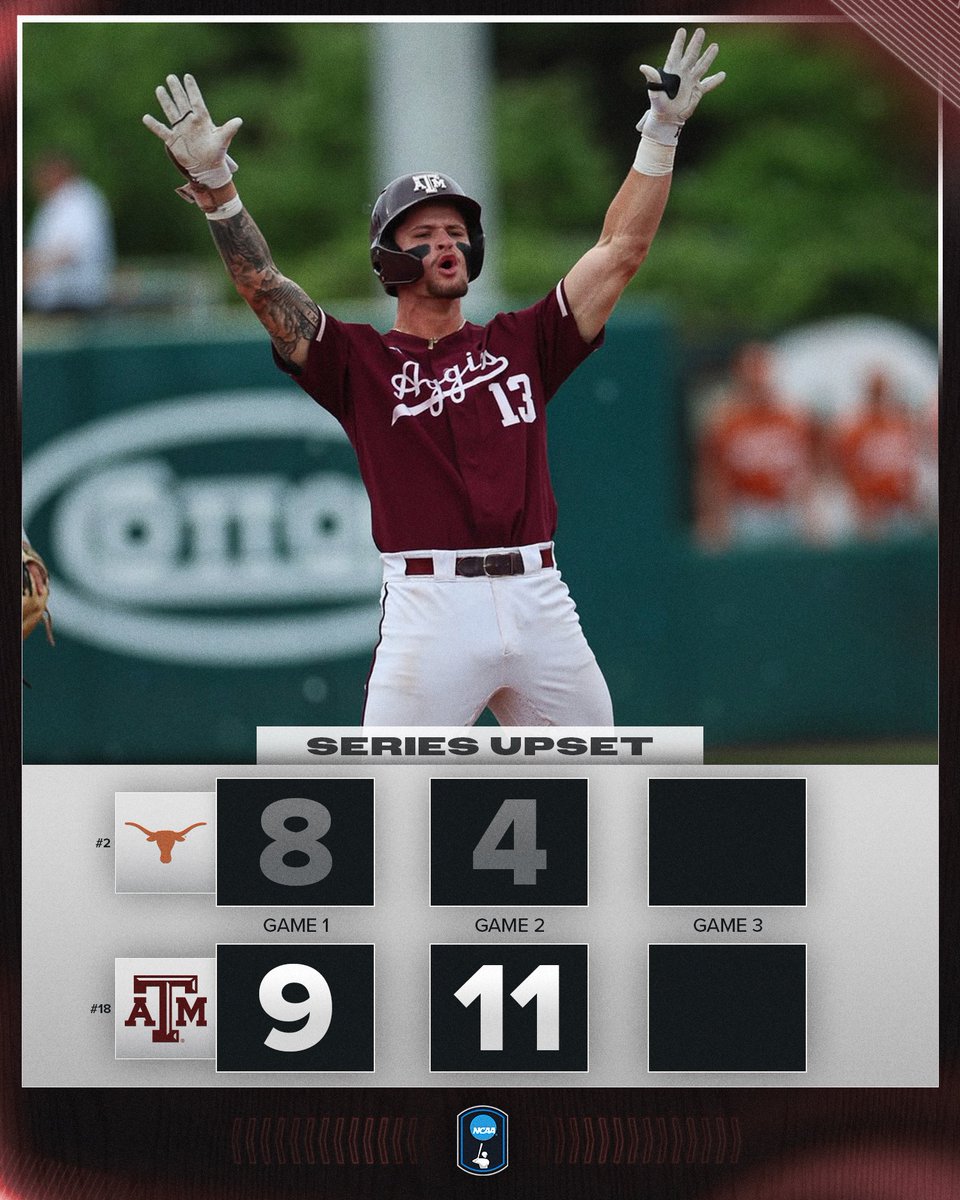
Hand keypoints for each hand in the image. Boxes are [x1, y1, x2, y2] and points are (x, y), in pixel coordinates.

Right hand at [143, 74, 241, 188]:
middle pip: (182, 103)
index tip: (187, 76)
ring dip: (166, 101)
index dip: (192, 89)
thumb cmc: (217, 154)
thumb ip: (229, 129)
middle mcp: (190, 122)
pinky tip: (146, 117)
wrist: (208, 169)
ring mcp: (181, 130)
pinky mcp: (174, 140)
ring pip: (172, 112)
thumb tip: (239, 121)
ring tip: (160, 89)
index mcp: (202, 120)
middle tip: (171, 77)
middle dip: (177, 90)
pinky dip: (154, 125)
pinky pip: (162, 131)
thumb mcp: (223, 140)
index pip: (196, 101)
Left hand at [637, 28, 724, 143]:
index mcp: (671, 71)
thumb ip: (652, 78)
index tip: (682, 30)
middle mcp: (683, 73)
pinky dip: (715, 81)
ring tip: (715, 46)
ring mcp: (691, 81)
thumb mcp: (654, 92)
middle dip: (695, 44)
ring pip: (701, 66)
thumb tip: (643, 67)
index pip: (675, 53)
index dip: (678, 42)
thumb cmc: (658, 104)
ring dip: (708, 57)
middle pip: (691, 56)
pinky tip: (722, 75)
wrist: (666, 117)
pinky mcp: (697, 91)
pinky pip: (708, 85)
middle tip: (700, 31)